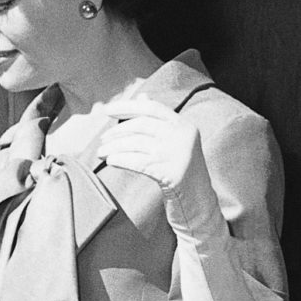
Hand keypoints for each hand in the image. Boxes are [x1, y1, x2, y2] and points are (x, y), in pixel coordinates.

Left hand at [94, 95, 217, 232]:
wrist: (199, 204)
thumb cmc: (181, 172)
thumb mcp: (175, 143)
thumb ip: (159, 121)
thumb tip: (141, 97)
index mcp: (184, 125)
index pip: (152, 108)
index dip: (127, 106)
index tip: (107, 110)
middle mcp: (183, 136)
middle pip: (141, 125)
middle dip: (117, 131)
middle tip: (103, 140)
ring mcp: (179, 154)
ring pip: (137, 143)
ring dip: (114, 147)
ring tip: (101, 153)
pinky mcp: (172, 173)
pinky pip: (139, 162)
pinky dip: (121, 160)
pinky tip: (111, 161)